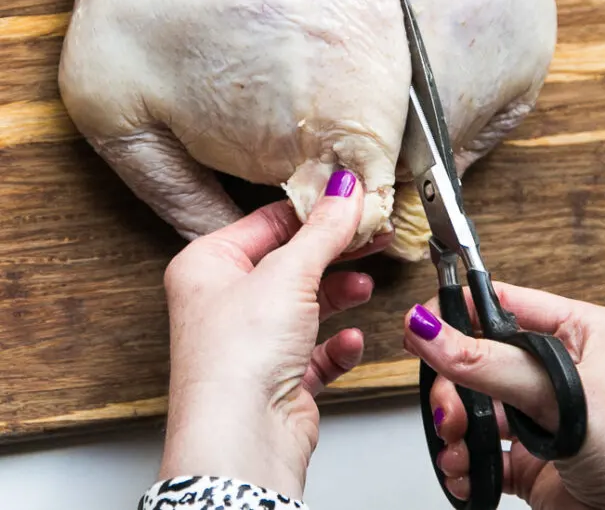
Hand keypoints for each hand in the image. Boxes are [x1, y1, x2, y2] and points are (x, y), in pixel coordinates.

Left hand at [159, 171, 389, 497]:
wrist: (241, 442)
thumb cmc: (236, 359)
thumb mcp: (288, 273)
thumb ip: (324, 230)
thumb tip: (343, 189)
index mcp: (206, 266)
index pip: (266, 222)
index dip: (312, 210)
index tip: (349, 198)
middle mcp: (222, 303)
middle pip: (289, 263)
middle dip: (333, 253)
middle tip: (371, 236)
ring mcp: (248, 344)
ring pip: (303, 306)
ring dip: (338, 296)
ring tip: (364, 287)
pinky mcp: (273, 381)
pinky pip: (313, 353)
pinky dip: (335, 345)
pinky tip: (349, 340)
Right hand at [403, 283, 604, 509]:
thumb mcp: (560, 396)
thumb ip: (488, 363)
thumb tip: (429, 328)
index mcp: (578, 333)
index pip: (502, 303)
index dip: (457, 313)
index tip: (421, 327)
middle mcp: (558, 371)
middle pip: (479, 358)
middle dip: (453, 386)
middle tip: (447, 409)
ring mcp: (543, 417)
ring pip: (476, 406)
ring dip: (455, 427)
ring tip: (455, 445)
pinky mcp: (533, 461)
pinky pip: (483, 451)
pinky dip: (465, 460)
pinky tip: (463, 469)